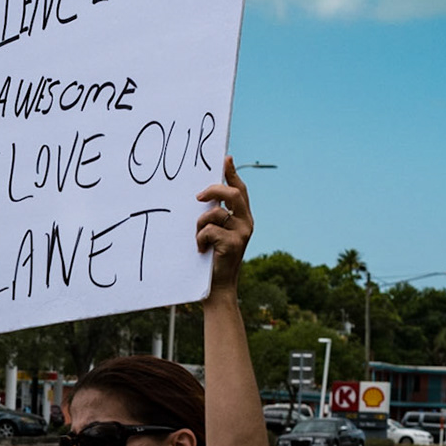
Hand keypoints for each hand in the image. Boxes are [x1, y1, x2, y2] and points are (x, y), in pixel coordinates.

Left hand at [195, 157, 253, 291]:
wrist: (217, 287)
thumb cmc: (212, 258)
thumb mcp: (215, 233)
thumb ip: (214, 215)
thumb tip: (202, 196)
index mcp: (243, 217)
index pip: (240, 189)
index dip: (232, 173)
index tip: (225, 158)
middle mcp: (247, 223)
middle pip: (233, 194)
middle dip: (214, 190)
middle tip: (198, 196)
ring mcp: (242, 233)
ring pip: (216, 213)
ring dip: (199, 224)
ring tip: (198, 239)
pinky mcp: (233, 244)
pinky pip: (209, 230)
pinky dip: (200, 239)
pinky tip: (201, 250)